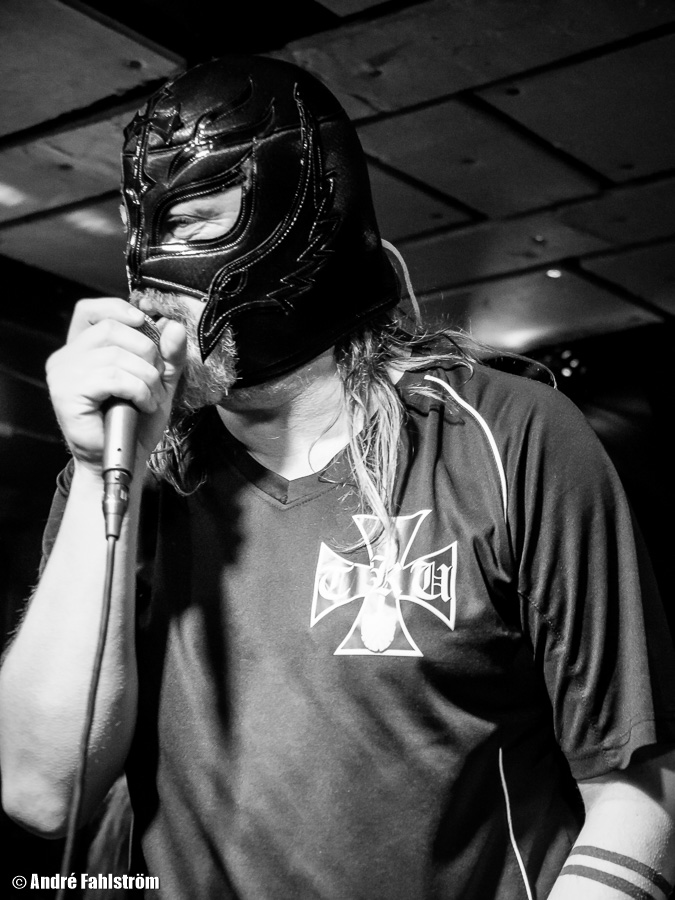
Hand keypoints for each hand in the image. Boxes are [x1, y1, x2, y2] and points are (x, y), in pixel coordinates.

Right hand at [46, 297, 186, 476]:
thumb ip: (169, 354)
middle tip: (157, 379)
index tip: (144, 321)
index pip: (90, 310)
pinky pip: (112, 377)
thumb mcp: (160, 381)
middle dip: (146, 351)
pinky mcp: (67, 393)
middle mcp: (67, 357)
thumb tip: (173, 326)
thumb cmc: (136, 422)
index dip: (118, 308)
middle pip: (111, 329)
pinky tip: (143, 405)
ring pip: (116, 354)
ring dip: (147, 377)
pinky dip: (138, 390)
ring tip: (153, 398)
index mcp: (83, 349)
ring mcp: (63, 374)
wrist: (126, 460)